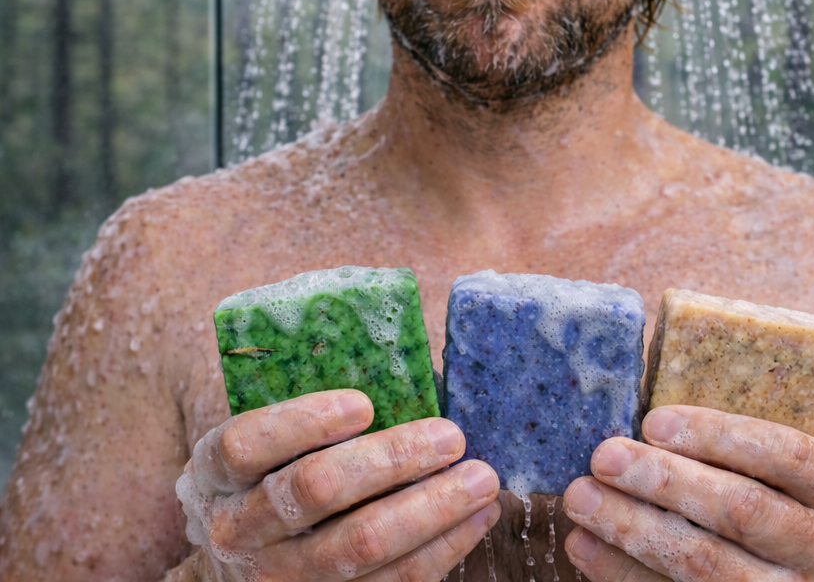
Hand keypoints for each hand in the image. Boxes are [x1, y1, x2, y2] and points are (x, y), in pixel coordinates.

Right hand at [175, 390, 500, 581]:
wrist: (247, 557)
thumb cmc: (275, 470)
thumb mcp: (269, 436)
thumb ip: (317, 409)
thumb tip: (413, 368)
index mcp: (217, 473)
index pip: (245, 444)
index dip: (302, 421)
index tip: (364, 403)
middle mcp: (236, 530)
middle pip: (314, 491)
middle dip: (392, 460)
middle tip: (450, 436)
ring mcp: (277, 580)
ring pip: (357, 548)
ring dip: (431, 509)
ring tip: (482, 477)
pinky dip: (442, 549)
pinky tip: (477, 517)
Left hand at [561, 406, 813, 581]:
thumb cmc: (784, 505)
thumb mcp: (786, 471)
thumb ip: (736, 442)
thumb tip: (643, 409)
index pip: (783, 452)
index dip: (715, 434)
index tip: (653, 421)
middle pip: (739, 509)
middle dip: (662, 480)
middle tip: (603, 456)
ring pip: (705, 564)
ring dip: (632, 528)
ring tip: (580, 498)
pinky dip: (624, 574)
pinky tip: (586, 548)